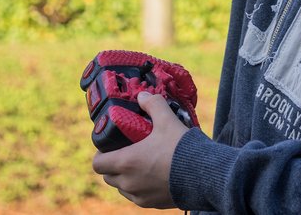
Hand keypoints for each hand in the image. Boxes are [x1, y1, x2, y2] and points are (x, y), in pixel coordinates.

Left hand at [92, 90, 189, 209]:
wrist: (203, 174)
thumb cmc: (181, 148)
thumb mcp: (167, 120)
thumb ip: (153, 105)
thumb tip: (142, 96)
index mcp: (126, 162)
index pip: (97, 164)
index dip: (100, 155)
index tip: (108, 147)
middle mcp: (128, 182)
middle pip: (108, 177)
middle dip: (112, 166)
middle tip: (125, 153)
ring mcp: (140, 196)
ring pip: (122, 188)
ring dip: (126, 178)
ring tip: (140, 165)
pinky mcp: (152, 204)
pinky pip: (138, 197)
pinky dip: (140, 188)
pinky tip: (153, 177)